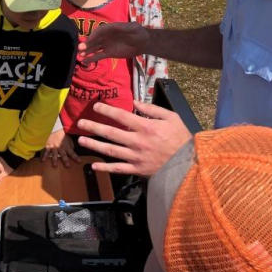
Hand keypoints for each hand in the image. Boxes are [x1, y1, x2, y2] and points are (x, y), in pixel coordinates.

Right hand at [43, 129, 79, 167]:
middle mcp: (60, 148)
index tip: (79, 162)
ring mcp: (53, 147)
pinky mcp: (47, 146)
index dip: (76, 157)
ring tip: (55, 165)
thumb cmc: (61, 134)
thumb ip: (71, 145)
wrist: (53, 128)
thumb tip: (73, 150)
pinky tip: (43, 160)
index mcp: (66, 146)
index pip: (72, 153)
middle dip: (66, 160)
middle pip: (63, 155)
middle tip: (67, 166)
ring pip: (54, 154)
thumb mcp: (68, 138)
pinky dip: (44, 156)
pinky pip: (45, 152)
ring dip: (55, 160)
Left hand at [77, 100, 191, 176]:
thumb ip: (152, 109)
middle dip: (94, 127)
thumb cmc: (181, 139)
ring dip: (94, 145)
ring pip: (110, 150)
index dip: (107, 110)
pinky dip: (105, 168)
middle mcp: (137, 142)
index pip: (121, 116)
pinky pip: (118, 169)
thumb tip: (135, 102)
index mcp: (146, 127)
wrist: (189, 164)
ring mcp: (136, 157)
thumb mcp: (171, 117)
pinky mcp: (137, 170)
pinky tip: (93, 165)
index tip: (96, 106)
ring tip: (81, 140)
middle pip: (111, 133)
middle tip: (81, 122)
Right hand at [79, 22, 148, 65]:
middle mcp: (106, 36)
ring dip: (87, 51)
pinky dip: (91, 58)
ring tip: (80, 55)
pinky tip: (85, 61)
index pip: (100, 31)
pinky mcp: (109, 53)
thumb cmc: (138, 32)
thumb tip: (117, 27)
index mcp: (111, 28)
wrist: (143, 43)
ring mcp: (106, 45)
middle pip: (95, 39)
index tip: (88, 40)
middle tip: (80, 48)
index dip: (93, 35)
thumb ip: (126, 28)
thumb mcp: (134, 28)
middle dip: (87, 44)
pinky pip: (98, 56)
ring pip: (94, 48)